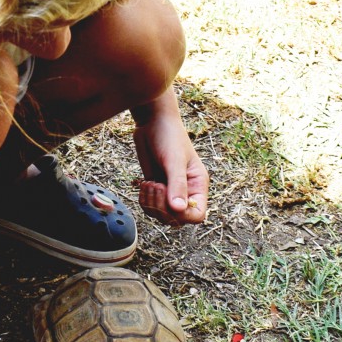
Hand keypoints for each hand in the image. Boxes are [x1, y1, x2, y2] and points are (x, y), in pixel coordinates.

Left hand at [132, 105, 208, 225]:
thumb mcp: (174, 160)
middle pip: (177, 219)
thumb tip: (178, 209)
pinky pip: (150, 206)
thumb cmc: (169, 136)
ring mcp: (169, 190)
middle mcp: (185, 191)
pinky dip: (144, 200)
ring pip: (161, 215)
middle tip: (156, 187)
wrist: (152, 122)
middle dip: (162, 208)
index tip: (171, 202)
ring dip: (151, 204)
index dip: (184, 215)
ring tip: (149, 184)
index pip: (197, 214)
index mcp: (197, 185)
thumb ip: (177, 185)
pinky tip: (144, 183)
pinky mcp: (156, 188)